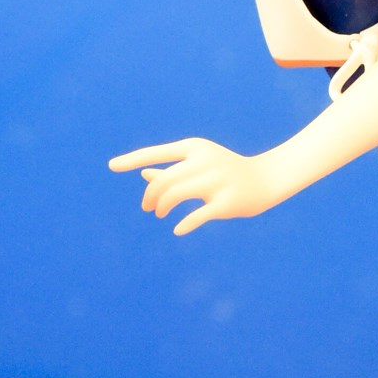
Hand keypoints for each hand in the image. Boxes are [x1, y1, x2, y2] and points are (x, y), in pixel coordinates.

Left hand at [108, 137, 285, 231]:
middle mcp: (203, 160)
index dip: (132, 160)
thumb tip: (143, 175)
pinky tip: (177, 230)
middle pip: (162, 180)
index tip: (111, 166)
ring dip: (161, 207)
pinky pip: (197, 215)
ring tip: (159, 213)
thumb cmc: (226, 172)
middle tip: (148, 208)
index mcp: (194, 147)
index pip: (156, 152)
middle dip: (150, 197)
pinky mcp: (226, 202)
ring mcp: (216, 181)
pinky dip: (184, 224)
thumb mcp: (199, 166)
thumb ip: (172, 171)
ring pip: (174, 195)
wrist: (266, 179)